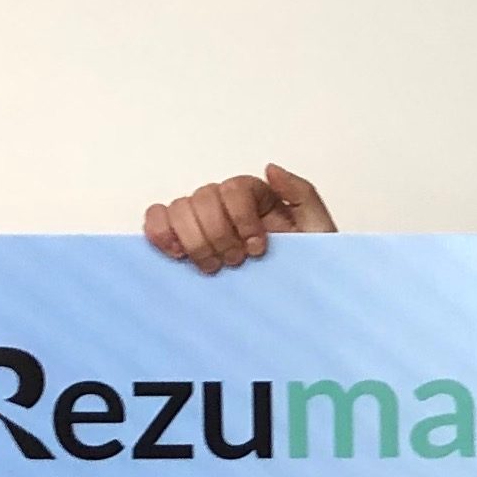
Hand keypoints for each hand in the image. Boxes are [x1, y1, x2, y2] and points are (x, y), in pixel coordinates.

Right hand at [141, 164, 335, 270]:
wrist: (299, 307)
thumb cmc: (309, 270)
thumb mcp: (319, 230)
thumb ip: (302, 193)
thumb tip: (270, 169)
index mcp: (257, 199)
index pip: (233, 188)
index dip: (240, 217)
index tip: (257, 248)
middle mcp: (227, 207)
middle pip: (202, 197)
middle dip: (216, 234)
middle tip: (235, 261)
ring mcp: (203, 224)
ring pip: (178, 209)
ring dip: (193, 239)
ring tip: (212, 266)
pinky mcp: (183, 244)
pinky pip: (157, 223)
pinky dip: (159, 232)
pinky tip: (176, 254)